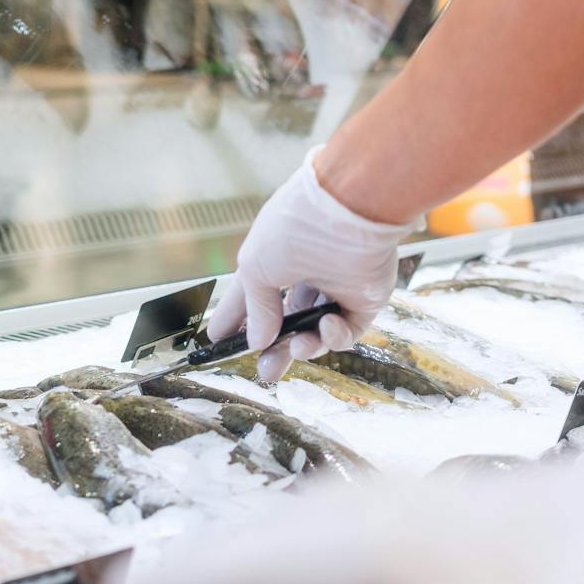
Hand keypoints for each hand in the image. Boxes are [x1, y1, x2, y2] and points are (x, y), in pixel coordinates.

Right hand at [205, 147, 409, 381]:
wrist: (349, 210)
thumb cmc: (294, 227)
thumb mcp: (255, 268)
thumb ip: (256, 310)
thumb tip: (257, 342)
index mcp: (272, 262)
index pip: (249, 298)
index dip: (235, 321)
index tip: (220, 343)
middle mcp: (302, 276)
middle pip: (286, 324)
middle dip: (274, 350)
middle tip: (266, 373)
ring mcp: (334, 289)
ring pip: (316, 333)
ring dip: (304, 347)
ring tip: (295, 350)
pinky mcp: (364, 299)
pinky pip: (347, 330)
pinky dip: (334, 335)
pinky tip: (325, 325)